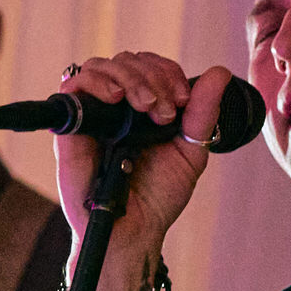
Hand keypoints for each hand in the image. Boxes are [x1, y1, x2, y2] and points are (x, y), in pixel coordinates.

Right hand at [53, 55, 234, 255]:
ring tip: (145, 105)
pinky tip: (116, 97)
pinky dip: (96, 81)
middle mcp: (116, 107)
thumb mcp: (189, 151)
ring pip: (101, 66)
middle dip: (153, 76)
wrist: (134, 229)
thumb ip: (202, 113)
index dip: (167, 71)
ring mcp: (93, 115)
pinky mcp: (71, 127)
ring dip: (129, 77)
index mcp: (142, 108)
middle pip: (127, 61)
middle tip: (164, 110)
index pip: (150, 66)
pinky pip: (73, 87)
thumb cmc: (158, 196)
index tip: (182, 100)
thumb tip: (219, 73)